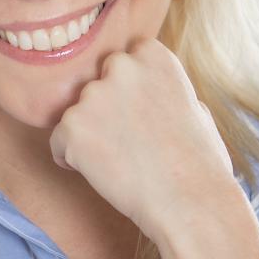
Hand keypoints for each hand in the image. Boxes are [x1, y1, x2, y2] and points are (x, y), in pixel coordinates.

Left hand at [49, 38, 236, 243]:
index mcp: (154, 56)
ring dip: (88, 133)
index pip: (125, 58)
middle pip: (96, 82)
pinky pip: (59, 141)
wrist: (189, 201)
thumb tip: (155, 92)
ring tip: (118, 161)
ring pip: (76, 112)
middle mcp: (121, 66)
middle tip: (124, 141)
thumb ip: (165, 90)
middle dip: (104, 106)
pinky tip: (101, 173)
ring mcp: (93, 95)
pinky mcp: (72, 125)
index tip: (140, 114)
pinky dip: (71, 159)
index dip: (128, 89)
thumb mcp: (195, 109)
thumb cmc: (200, 164)